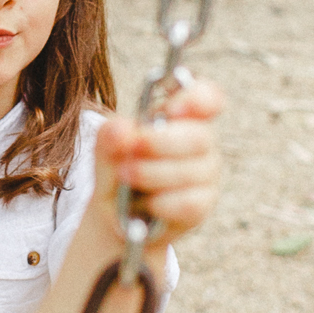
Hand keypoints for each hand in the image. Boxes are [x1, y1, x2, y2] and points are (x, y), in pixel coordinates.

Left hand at [88, 78, 222, 248]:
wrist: (117, 215)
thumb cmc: (118, 171)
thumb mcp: (106, 150)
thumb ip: (111, 136)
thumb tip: (121, 130)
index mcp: (181, 115)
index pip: (208, 97)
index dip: (198, 99)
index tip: (173, 109)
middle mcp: (200, 141)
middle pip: (198, 136)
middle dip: (159, 143)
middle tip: (130, 150)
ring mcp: (205, 174)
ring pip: (191, 171)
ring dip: (152, 174)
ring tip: (125, 175)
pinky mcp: (203, 204)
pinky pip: (189, 203)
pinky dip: (162, 203)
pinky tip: (146, 203)